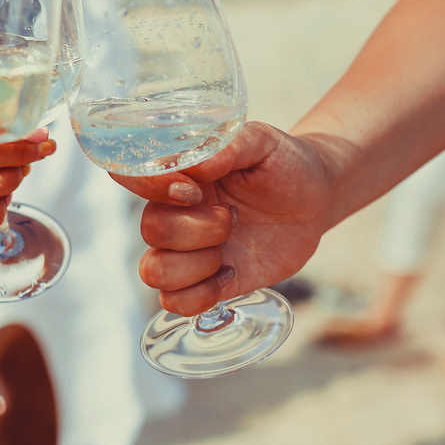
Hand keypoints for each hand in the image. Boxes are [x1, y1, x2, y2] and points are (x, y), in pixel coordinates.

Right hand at [112, 122, 337, 315]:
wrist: (315, 199)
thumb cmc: (284, 163)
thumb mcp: (262, 141)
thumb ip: (229, 146)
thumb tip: (197, 167)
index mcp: (178, 174)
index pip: (129, 177)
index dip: (151, 188)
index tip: (193, 191)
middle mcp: (173, 212)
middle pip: (150, 230)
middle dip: (198, 229)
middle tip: (234, 216)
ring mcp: (187, 251)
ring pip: (153, 272)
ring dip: (196, 265)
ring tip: (228, 249)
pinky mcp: (206, 282)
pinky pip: (176, 303)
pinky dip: (201, 295)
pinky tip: (230, 272)